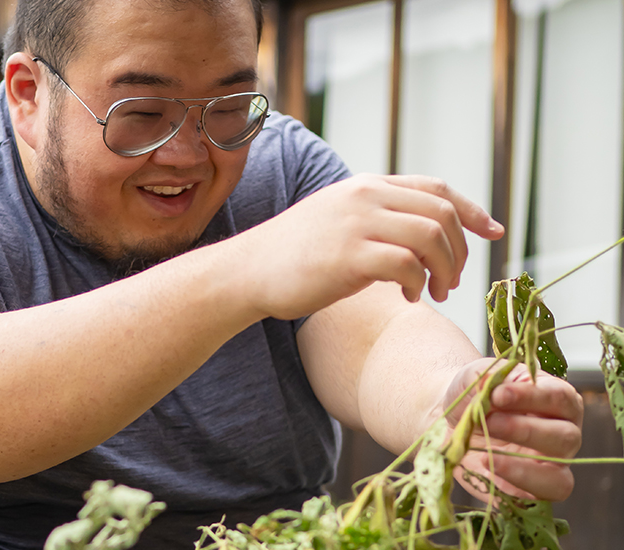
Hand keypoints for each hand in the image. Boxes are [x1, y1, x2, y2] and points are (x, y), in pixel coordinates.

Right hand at [238, 174, 503, 320]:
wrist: (248, 270)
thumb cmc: (294, 254)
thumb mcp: (338, 219)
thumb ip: (377, 216)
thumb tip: (423, 233)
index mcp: (366, 185)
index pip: (436, 188)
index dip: (472, 210)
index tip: (493, 231)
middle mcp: (365, 196)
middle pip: (442, 212)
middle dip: (461, 251)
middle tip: (453, 282)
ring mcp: (356, 223)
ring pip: (432, 236)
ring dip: (446, 270)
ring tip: (436, 293)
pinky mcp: (348, 256)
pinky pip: (407, 266)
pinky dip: (419, 285)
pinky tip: (408, 299)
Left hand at [443, 358, 582, 501]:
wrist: (451, 420)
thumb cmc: (473, 393)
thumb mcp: (478, 376)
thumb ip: (489, 379)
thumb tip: (492, 388)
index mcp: (557, 400)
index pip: (560, 398)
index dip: (531, 397)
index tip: (498, 394)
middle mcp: (563, 435)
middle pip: (566, 438)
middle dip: (524, 430)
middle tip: (488, 421)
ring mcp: (550, 467)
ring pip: (559, 478)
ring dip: (522, 467)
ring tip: (486, 454)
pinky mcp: (530, 491)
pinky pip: (536, 499)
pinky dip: (512, 487)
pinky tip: (487, 471)